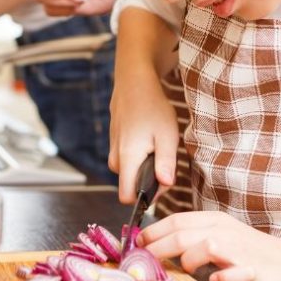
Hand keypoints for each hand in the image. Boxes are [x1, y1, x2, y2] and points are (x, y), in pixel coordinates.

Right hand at [109, 69, 178, 203]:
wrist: (134, 82)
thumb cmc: (153, 107)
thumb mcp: (167, 135)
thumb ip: (166, 162)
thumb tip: (165, 185)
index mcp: (127, 159)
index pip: (126, 197)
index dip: (146, 197)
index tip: (161, 182)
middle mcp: (115, 158)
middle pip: (130, 185)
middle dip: (149, 179)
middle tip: (164, 156)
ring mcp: (113, 149)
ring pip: (129, 172)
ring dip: (145, 165)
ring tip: (157, 143)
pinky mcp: (114, 143)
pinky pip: (127, 160)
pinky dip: (139, 155)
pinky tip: (149, 137)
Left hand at [140, 211, 280, 280]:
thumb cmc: (253, 253)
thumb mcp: (223, 236)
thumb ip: (195, 238)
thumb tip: (160, 244)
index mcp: (215, 221)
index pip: (177, 220)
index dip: (154, 232)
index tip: (137, 243)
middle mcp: (224, 231)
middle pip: (182, 235)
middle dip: (158, 247)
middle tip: (144, 261)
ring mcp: (239, 251)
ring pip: (203, 247)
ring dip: (188, 261)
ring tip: (185, 271)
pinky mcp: (253, 271)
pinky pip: (232, 272)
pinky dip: (221, 276)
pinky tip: (216, 279)